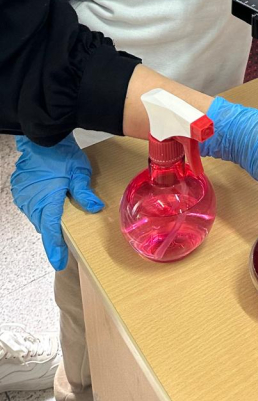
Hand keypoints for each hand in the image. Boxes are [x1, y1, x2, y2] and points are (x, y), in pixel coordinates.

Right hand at [10, 136, 103, 270]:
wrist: (42, 138)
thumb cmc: (61, 154)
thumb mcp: (79, 172)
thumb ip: (85, 193)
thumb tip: (95, 208)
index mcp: (46, 201)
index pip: (51, 231)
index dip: (55, 248)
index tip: (59, 262)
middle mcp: (31, 202)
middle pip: (43, 225)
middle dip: (53, 235)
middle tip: (63, 246)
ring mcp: (23, 196)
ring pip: (36, 216)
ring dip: (47, 221)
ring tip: (58, 226)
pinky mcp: (20, 190)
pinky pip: (30, 206)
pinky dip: (40, 210)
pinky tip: (49, 206)